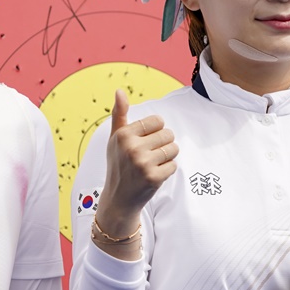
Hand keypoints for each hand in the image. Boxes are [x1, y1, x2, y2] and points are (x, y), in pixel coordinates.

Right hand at [95, 89, 177, 237]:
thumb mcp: (115, 139)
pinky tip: (153, 175)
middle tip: (148, 156)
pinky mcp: (154, 177)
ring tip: (152, 164)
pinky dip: (167, 170)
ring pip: (174, 149)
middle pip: (168, 134)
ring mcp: (143, 163)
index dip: (155, 131)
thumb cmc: (118, 165)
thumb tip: (120, 91)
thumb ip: (119, 114)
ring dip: (167, 157)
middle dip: (162, 144)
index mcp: (123, 134)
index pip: (157, 120)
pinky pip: (174, 165)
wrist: (118, 199)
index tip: (144, 142)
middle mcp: (132, 147)